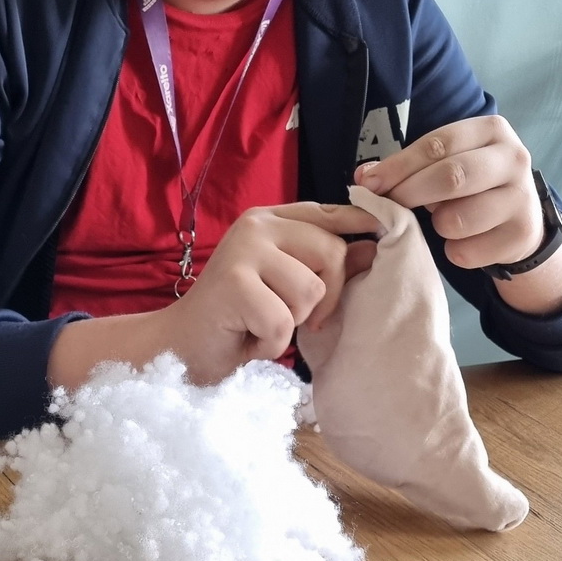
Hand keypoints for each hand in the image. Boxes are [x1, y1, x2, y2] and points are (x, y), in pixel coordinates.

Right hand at [160, 201, 378, 383]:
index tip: (381, 235)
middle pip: (332, 253)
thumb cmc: (237, 318)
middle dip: (325, 298)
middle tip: (293, 317)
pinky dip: (269, 344)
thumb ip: (322, 263)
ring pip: (311, 292)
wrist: (180, 347)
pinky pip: (283, 322)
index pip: (328, 213)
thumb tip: (373, 247)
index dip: (359, 224)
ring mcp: (243, 251)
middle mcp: (256, 225)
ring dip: (291, 324)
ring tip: (261, 323)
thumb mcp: (285, 285)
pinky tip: (247, 338)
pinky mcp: (234, 283)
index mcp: (269, 219)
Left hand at [354, 115, 543, 270]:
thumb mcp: (442, 166)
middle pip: (451, 176)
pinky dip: (452, 251)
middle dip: (410, 194)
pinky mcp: (523, 235)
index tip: (369, 184)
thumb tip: (363, 177)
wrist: (519, 222)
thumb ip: (405, 168)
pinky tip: (460, 243)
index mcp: (490, 130)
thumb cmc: (471, 186)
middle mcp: (514, 158)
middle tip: (387, 208)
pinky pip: (468, 251)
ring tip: (440, 222)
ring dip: (436, 225)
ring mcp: (523, 197)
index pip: (437, 144)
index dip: (398, 166)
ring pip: (457, 218)